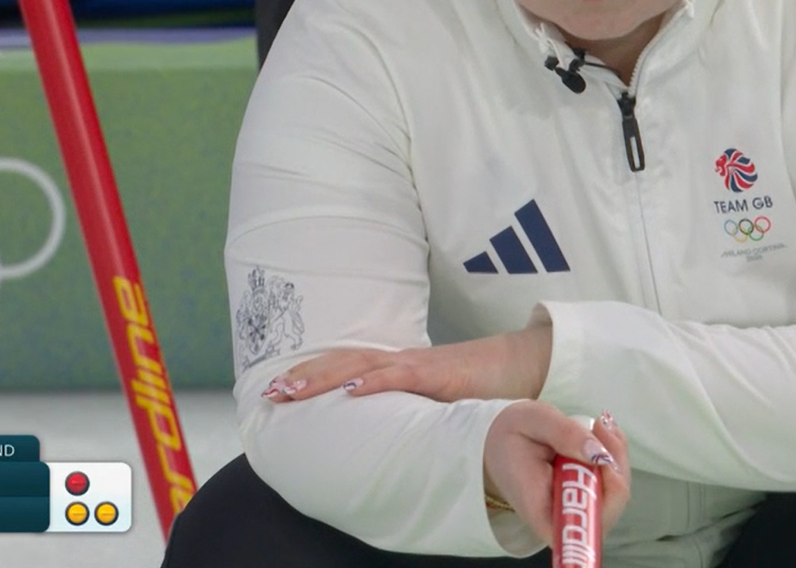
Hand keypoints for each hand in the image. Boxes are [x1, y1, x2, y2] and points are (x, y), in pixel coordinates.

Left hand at [261, 324, 551, 404]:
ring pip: (362, 366)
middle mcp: (403, 362)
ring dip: (324, 376)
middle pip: (344, 363)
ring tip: (292, 388)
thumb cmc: (485, 385)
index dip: (314, 376)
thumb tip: (390, 434)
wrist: (525, 362)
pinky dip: (375, 381)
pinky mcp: (440, 373)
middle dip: (305, 376)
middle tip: (269, 392)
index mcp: (401, 369)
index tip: (280, 389)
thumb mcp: (439, 402)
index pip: (349, 368)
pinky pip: (403, 375)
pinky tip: (352, 389)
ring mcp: (420, 365)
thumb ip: (414, 412)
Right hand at [484, 402, 630, 544]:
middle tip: (601, 427)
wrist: (497, 440)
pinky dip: (612, 456)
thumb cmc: (510, 434)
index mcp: (540, 509)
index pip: (580, 524)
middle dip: (615, 466)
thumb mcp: (533, 420)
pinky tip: (600, 433)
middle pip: (606, 509)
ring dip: (615, 456)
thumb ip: (565, 434)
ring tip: (598, 425)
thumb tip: (599, 455)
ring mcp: (573, 510)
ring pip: (614, 494)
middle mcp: (560, 518)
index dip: (604, 499)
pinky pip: (610, 483)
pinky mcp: (582, 498)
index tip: (602, 460)